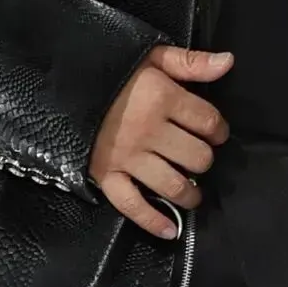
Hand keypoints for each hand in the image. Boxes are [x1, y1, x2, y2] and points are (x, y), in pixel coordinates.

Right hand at [88, 45, 234, 239]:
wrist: (60, 86)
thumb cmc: (110, 69)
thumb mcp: (151, 56)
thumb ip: (190, 62)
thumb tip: (228, 62)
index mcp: (162, 98)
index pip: (208, 122)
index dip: (218, 129)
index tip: (215, 132)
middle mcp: (149, 131)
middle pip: (196, 157)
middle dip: (203, 159)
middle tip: (198, 156)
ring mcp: (128, 157)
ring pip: (173, 185)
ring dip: (189, 193)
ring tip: (193, 192)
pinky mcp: (107, 176)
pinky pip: (133, 205)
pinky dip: (153, 221)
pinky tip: (171, 230)